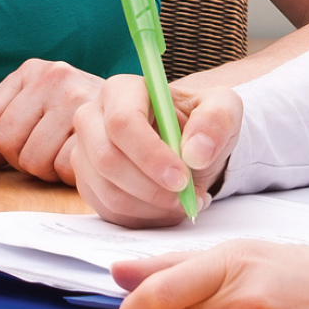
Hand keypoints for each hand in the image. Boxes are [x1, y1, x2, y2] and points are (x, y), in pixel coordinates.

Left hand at [0, 59, 102, 186]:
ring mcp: (75, 98)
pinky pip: (62, 166)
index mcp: (31, 72)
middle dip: (21, 158)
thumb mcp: (41, 111)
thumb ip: (2, 130)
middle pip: (5, 142)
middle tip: (50, 150)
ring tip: (70, 152)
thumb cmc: (86, 117)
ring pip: (32, 159)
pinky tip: (84, 158)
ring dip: (48, 168)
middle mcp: (51, 76)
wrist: (145, 110)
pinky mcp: (97, 123)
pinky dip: (70, 173)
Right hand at [71, 75, 241, 227]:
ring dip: (154, 206)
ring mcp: (85, 154)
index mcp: (120, 90)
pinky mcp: (88, 184)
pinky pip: (110, 211)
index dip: (150, 155)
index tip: (181, 178)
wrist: (188, 147)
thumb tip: (196, 152)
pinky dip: (145, 217)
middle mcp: (92, 119)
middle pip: (108, 159)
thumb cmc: (199, 122)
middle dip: (152, 187)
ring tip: (187, 201)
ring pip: (109, 192)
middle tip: (189, 197)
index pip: (122, 122)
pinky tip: (169, 207)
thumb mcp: (223, 108)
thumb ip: (216, 120)